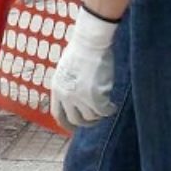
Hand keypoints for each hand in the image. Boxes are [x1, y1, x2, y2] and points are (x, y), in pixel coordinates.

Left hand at [50, 6, 118, 129]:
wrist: (90, 42)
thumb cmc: (81, 50)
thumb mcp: (66, 70)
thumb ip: (68, 85)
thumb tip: (75, 100)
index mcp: (56, 88)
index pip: (58, 114)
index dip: (67, 123)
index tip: (75, 128)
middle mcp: (65, 95)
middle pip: (75, 120)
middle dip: (87, 122)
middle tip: (97, 119)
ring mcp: (79, 97)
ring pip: (91, 116)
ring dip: (100, 114)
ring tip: (106, 107)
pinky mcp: (94, 97)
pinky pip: (104, 111)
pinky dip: (110, 110)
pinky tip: (113, 105)